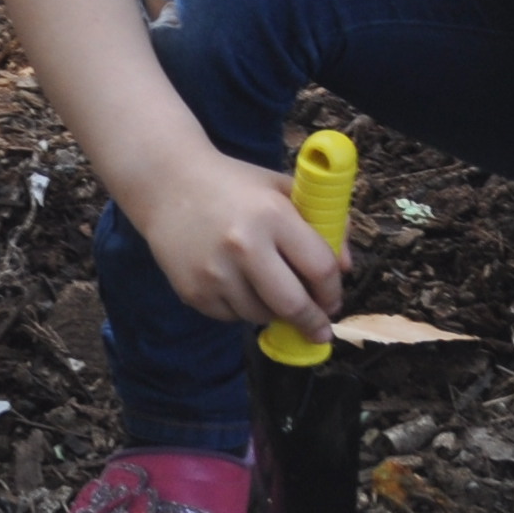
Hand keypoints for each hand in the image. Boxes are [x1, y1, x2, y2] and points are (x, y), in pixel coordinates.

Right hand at [131, 150, 347, 336]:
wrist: (168, 183)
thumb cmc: (234, 184)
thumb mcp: (280, 188)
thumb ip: (321, 221)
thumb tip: (346, 267)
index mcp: (272, 215)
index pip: (319, 267)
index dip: (333, 290)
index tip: (334, 302)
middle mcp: (244, 246)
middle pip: (292, 304)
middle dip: (312, 322)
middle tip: (319, 329)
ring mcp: (215, 273)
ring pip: (261, 315)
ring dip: (275, 313)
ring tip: (273, 294)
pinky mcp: (194, 292)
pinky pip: (231, 317)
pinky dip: (243, 309)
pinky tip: (240, 286)